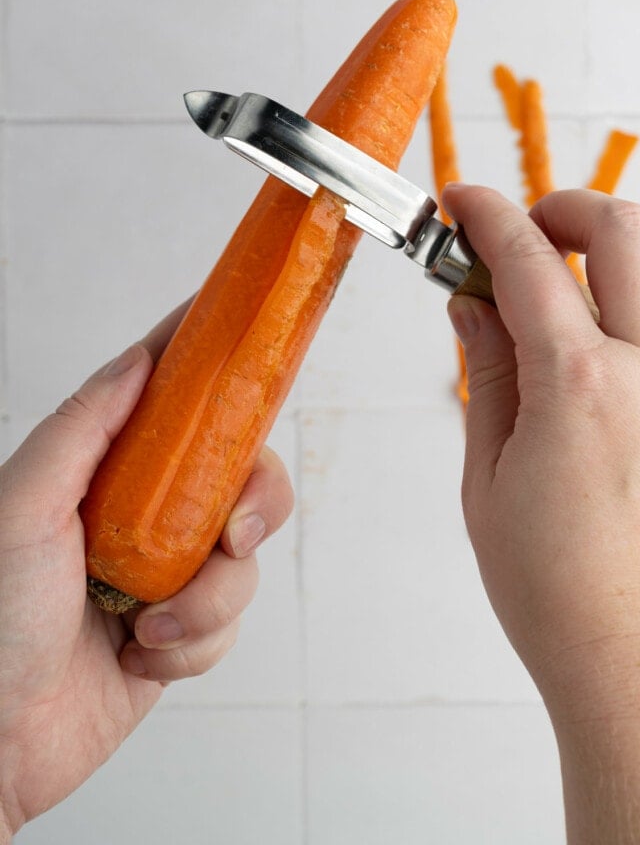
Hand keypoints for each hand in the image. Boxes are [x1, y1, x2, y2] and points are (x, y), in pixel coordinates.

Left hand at [0, 303, 293, 839]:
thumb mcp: (27, 505)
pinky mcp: (182, 630)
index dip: (215, 366)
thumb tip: (141, 360)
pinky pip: (230, 623)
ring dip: (207, 600)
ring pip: (244, 559)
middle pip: (241, 474)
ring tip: (148, 624)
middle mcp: (147, 513)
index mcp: (109, 472)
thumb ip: (85, 428)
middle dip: (255, 502)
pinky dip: (194, 643)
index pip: (173, 399)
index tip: (252, 342)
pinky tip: (142, 654)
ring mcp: (168, 572)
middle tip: (235, 533)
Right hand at [444, 185, 639, 842]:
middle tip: (518, 234)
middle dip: (561, 207)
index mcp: (580, 384)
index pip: (526, 258)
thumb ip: (487, 372)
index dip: (483, 213)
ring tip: (561, 299)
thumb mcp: (489, 476)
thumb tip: (471, 303)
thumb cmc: (559, 590)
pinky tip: (608, 348)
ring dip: (610, 260)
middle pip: (621, 227)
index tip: (459, 202)